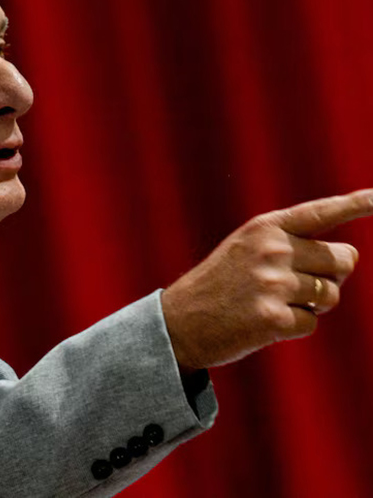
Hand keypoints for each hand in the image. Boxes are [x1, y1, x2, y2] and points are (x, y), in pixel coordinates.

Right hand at [162, 189, 372, 370]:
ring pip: (332, 295)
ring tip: (273, 303)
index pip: (322, 212)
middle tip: (295, 286)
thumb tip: (348, 260)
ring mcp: (272, 284)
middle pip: (342, 260)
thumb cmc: (220, 285)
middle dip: (330, 276)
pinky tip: (265, 323)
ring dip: (311, 305)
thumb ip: (292, 245)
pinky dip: (295, 327)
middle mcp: (271, 250)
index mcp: (265, 227)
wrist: (178, 322)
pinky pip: (312, 323)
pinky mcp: (273, 318)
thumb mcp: (246, 249)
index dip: (358, 204)